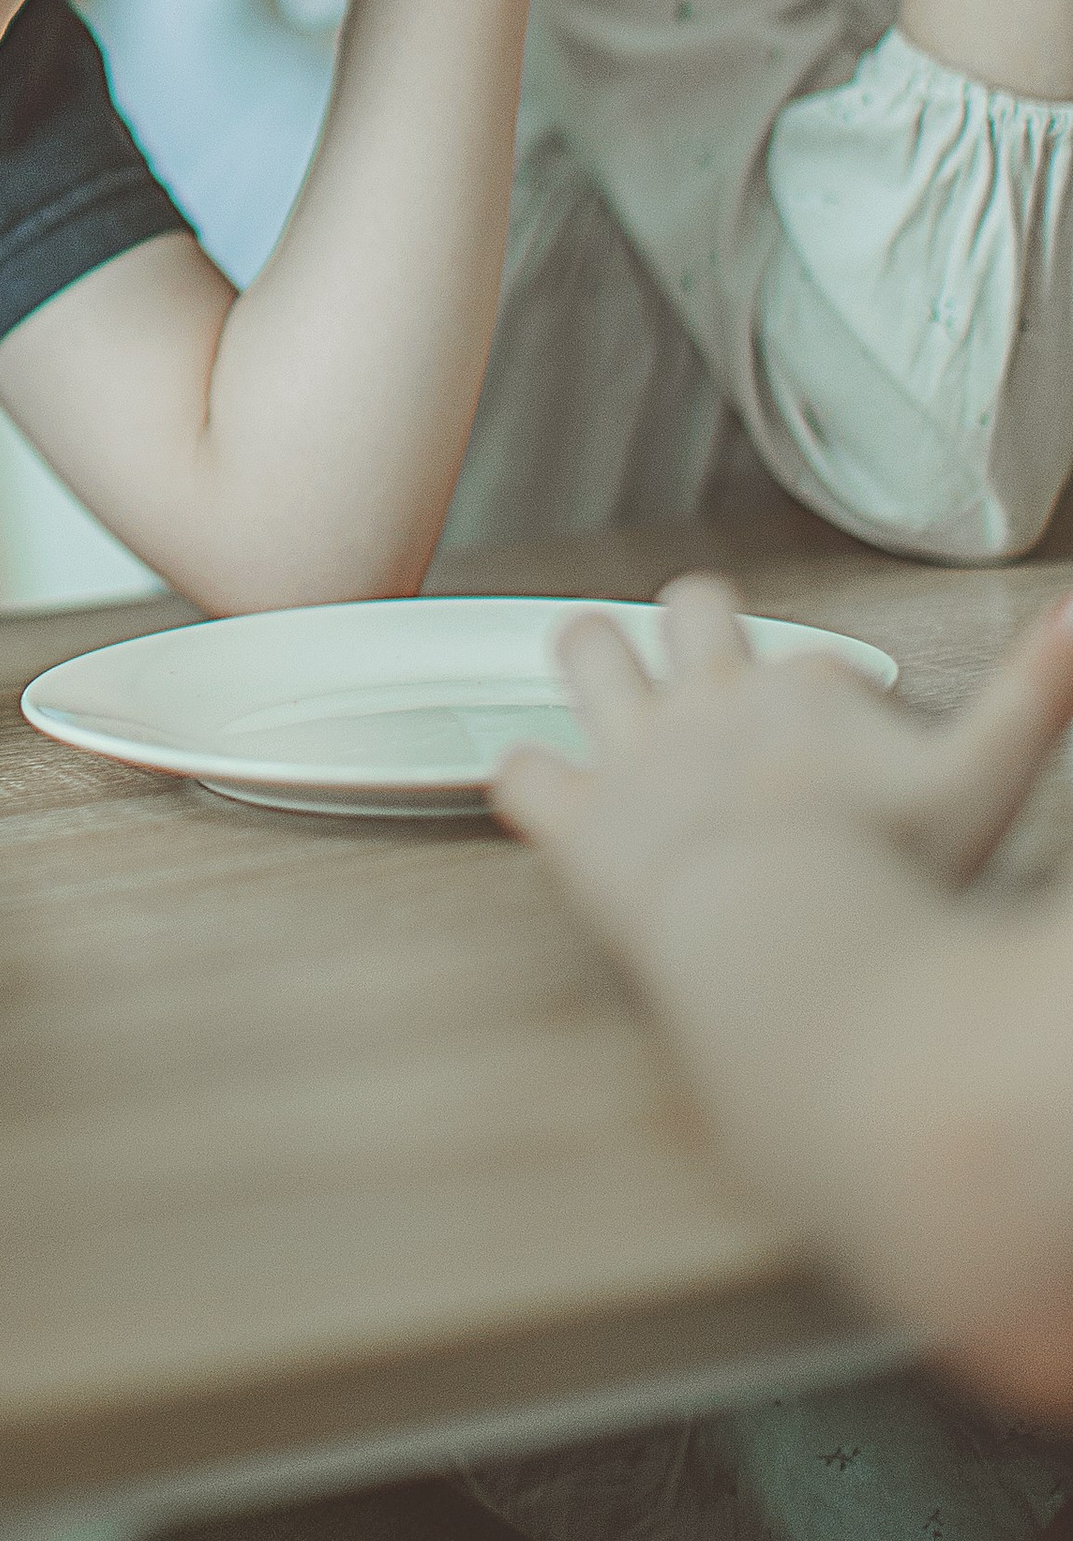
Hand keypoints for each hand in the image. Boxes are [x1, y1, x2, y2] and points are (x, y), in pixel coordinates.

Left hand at [493, 575, 1072, 949]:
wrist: (780, 932)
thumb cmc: (882, 867)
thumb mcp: (981, 779)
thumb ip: (1035, 696)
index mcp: (801, 690)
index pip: (812, 661)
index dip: (823, 697)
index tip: (836, 744)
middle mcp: (709, 700)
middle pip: (688, 608)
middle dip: (693, 630)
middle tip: (703, 675)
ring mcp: (634, 751)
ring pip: (585, 650)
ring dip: (592, 665)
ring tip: (605, 689)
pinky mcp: (575, 813)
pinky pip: (519, 770)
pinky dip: (529, 782)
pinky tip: (546, 798)